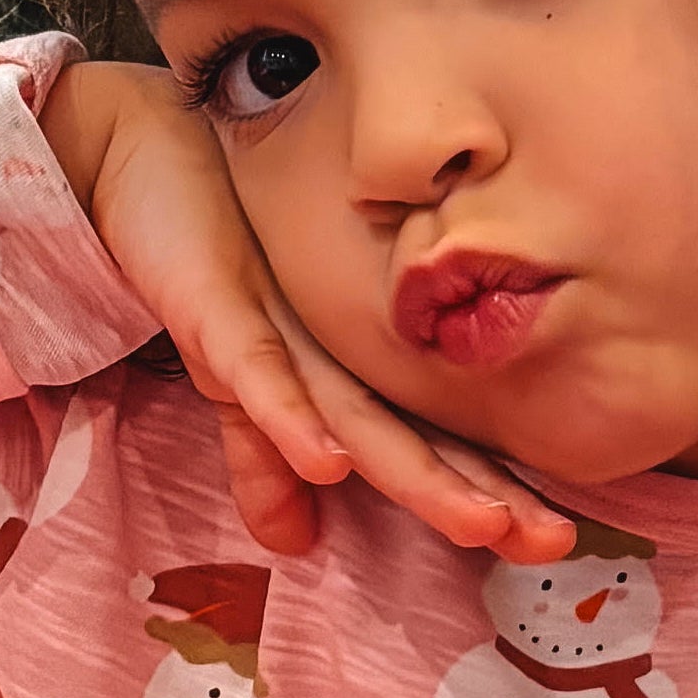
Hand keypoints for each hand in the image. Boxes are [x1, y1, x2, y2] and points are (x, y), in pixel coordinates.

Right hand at [38, 60, 578, 565]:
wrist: (145, 154)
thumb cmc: (212, 252)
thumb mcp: (238, 378)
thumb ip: (265, 456)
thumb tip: (292, 544)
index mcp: (346, 368)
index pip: (426, 442)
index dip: (485, 492)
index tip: (552, 539)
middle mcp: (332, 349)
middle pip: (413, 435)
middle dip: (481, 492)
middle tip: (549, 538)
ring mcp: (281, 326)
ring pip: (357, 413)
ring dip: (417, 470)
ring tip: (479, 520)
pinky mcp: (218, 306)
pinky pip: (258, 370)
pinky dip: (292, 418)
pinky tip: (330, 465)